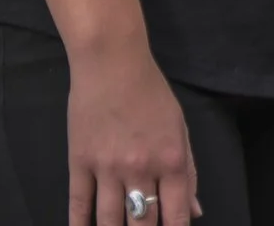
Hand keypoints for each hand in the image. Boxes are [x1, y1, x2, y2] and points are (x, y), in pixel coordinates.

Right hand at [67, 45, 198, 224]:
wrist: (112, 65)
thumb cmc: (152, 94)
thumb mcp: (180, 129)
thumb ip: (188, 172)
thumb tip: (194, 211)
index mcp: (171, 160)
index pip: (176, 214)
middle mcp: (141, 169)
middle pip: (142, 224)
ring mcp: (107, 168)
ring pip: (109, 221)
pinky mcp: (79, 164)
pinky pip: (79, 204)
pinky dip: (80, 225)